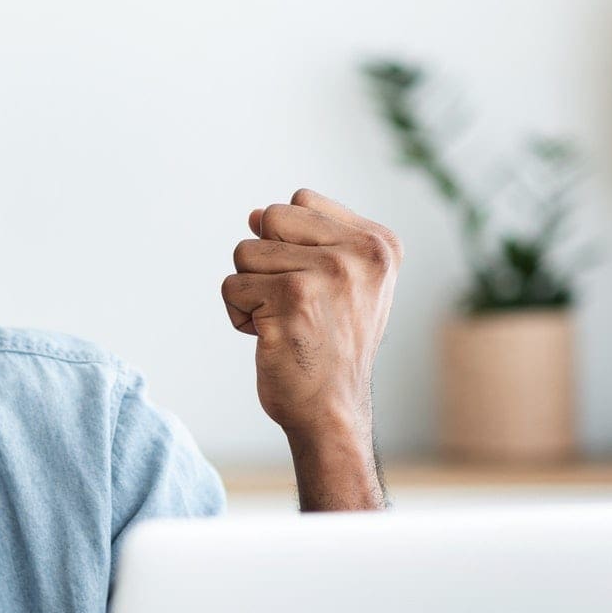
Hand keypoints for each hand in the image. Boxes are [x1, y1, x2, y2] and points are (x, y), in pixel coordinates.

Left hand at [222, 188, 400, 445]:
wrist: (330, 410)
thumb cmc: (328, 347)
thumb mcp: (339, 284)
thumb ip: (306, 241)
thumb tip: (254, 214)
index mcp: (379, 244)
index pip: (299, 202)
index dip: (287, 244)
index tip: (313, 287)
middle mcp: (361, 253)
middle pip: (269, 219)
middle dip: (264, 262)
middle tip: (294, 304)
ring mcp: (329, 273)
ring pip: (245, 252)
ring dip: (251, 292)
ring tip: (284, 322)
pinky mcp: (293, 298)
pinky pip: (232, 286)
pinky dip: (239, 316)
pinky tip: (270, 338)